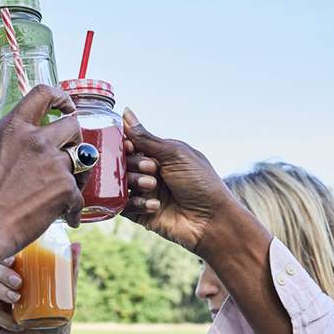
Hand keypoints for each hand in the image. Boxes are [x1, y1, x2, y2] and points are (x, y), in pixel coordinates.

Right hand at [0, 85, 83, 260]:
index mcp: (12, 128)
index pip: (43, 93)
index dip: (61, 97)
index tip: (66, 106)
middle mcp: (35, 140)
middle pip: (72, 125)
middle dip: (75, 138)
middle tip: (70, 153)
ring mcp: (53, 163)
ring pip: (80, 160)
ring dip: (78, 174)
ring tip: (68, 191)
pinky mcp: (65, 188)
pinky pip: (80, 194)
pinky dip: (74, 208)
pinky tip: (67, 217)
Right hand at [0, 243, 79, 333]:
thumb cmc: (57, 319)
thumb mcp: (66, 293)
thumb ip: (70, 270)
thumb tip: (77, 244)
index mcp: (17, 279)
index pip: (5, 261)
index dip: (4, 257)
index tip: (14, 258)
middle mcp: (5, 290)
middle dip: (2, 273)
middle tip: (19, 281)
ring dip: (0, 290)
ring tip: (17, 297)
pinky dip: (5, 319)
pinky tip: (19, 325)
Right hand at [122, 108, 235, 253]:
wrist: (212, 221)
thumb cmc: (201, 183)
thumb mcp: (174, 154)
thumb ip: (146, 137)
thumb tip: (125, 112)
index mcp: (160, 155)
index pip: (131, 144)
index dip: (126, 145)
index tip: (128, 147)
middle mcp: (150, 172)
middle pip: (123, 163)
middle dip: (134, 164)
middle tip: (152, 169)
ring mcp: (145, 193)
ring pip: (120, 184)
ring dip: (135, 183)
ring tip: (152, 186)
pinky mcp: (141, 214)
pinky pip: (124, 206)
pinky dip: (136, 204)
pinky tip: (154, 206)